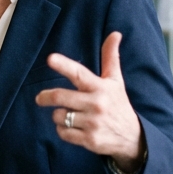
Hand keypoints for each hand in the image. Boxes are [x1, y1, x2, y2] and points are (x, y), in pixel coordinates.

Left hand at [35, 32, 144, 173]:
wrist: (132, 138)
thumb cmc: (119, 105)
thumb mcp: (116, 81)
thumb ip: (110, 57)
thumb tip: (115, 34)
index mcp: (101, 87)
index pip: (79, 73)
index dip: (64, 65)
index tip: (50, 59)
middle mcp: (97, 104)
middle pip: (61, 97)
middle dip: (46, 97)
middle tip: (40, 98)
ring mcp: (93, 123)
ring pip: (59, 116)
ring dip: (57, 115)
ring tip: (66, 114)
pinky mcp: (89, 140)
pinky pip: (63, 132)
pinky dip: (63, 129)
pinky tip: (71, 127)